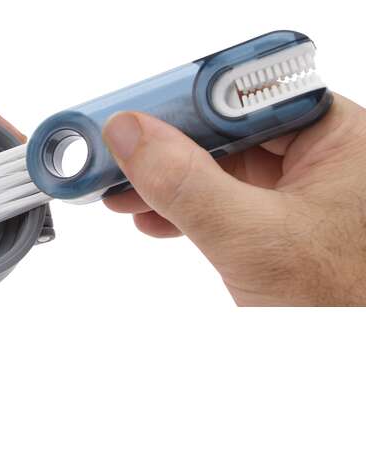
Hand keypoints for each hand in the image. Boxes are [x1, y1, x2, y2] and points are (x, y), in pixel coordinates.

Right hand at [102, 94, 365, 305]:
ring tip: (122, 191)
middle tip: (119, 151)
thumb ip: (188, 184)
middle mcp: (317, 153)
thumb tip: (130, 134)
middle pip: (225, 128)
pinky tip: (152, 217)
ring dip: (165, 179)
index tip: (139, 110)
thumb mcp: (254, 239)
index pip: (249, 93)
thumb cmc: (344, 304)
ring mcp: (296, 187)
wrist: (355, 367)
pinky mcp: (277, 217)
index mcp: (335, 135)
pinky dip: (183, 207)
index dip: (189, 98)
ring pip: (218, 164)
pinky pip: (221, 197)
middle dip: (166, 147)